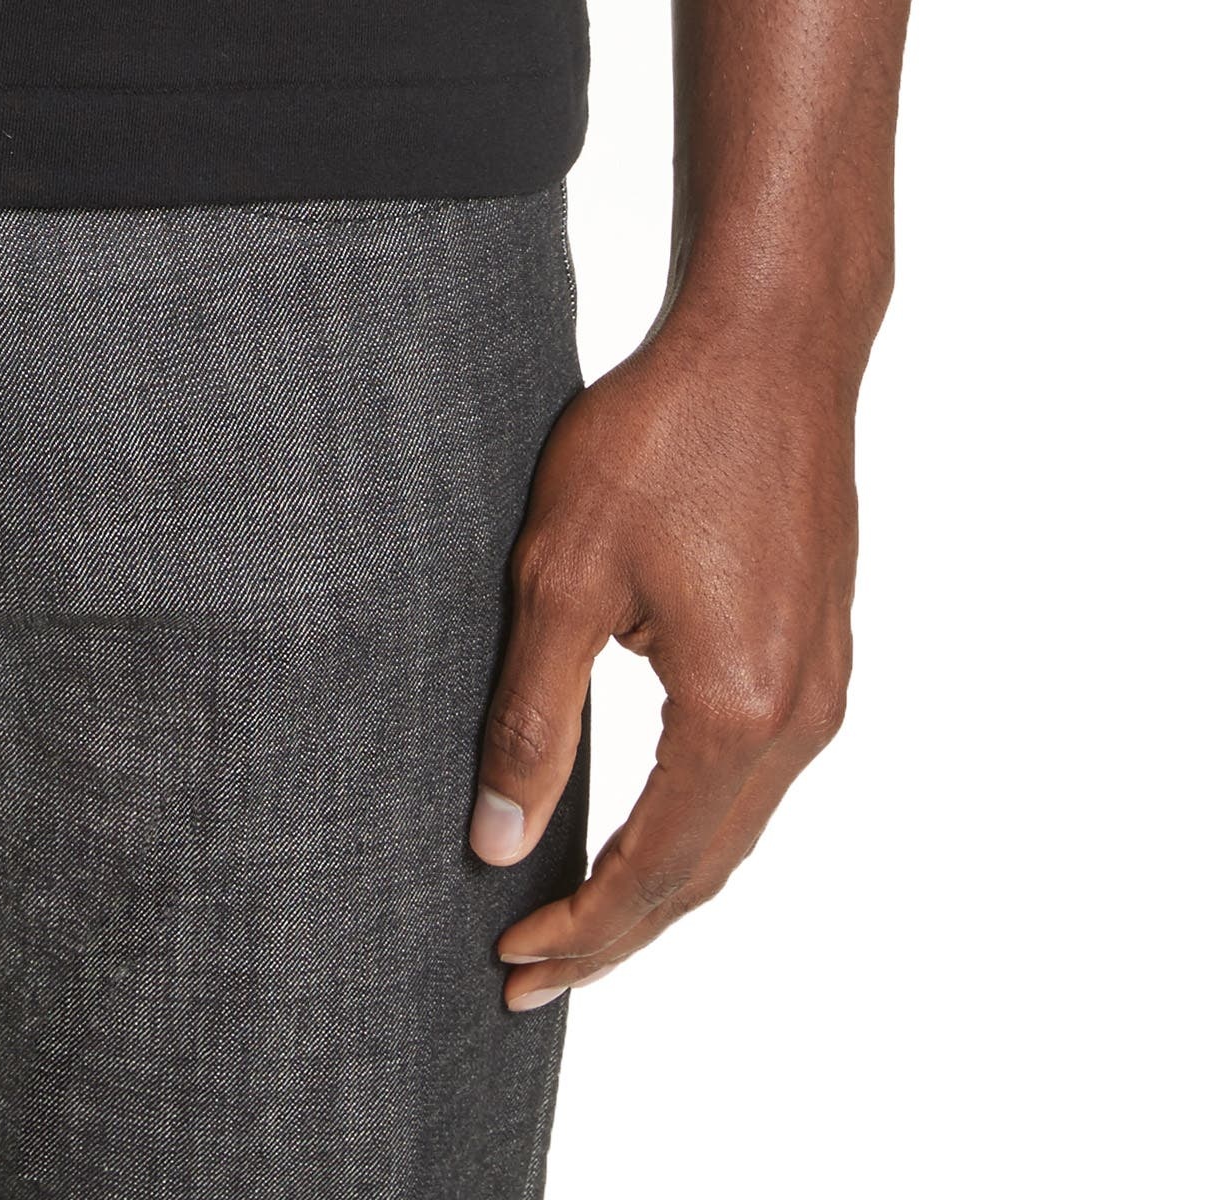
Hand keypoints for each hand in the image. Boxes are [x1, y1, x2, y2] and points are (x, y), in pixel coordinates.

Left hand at [469, 308, 859, 1003]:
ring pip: (736, 828)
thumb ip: (530, 716)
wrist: (770, 345)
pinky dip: (697, 824)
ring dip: (658, 884)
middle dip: (615, 931)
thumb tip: (496, 842)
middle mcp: (798, 718)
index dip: (581, 933)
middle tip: (529, 973)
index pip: (653, 872)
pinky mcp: (822, 649)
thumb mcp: (562, 572)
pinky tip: (648, 825)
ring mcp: (822, 686)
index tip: (510, 969)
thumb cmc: (660, 437)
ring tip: (577, 919)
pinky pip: (759, 775)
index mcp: (736, 712)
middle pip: (703, 871)